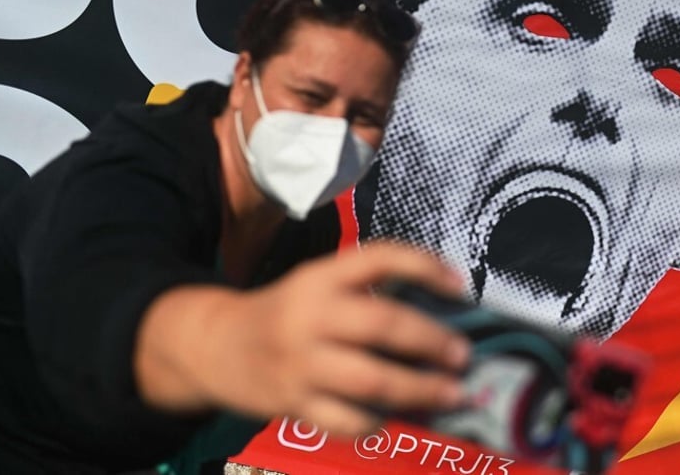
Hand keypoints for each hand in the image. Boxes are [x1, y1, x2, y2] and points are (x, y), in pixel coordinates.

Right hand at [137, 241, 470, 435]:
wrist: (216, 347)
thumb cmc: (286, 313)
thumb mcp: (317, 284)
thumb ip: (365, 291)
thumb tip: (442, 309)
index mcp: (321, 277)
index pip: (378, 258)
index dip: (423, 266)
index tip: (461, 284)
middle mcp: (311, 316)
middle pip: (382, 324)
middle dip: (431, 340)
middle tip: (463, 354)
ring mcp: (302, 363)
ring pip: (371, 379)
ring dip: (421, 388)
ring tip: (454, 392)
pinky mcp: (294, 404)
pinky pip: (348, 420)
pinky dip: (379, 421)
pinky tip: (399, 416)